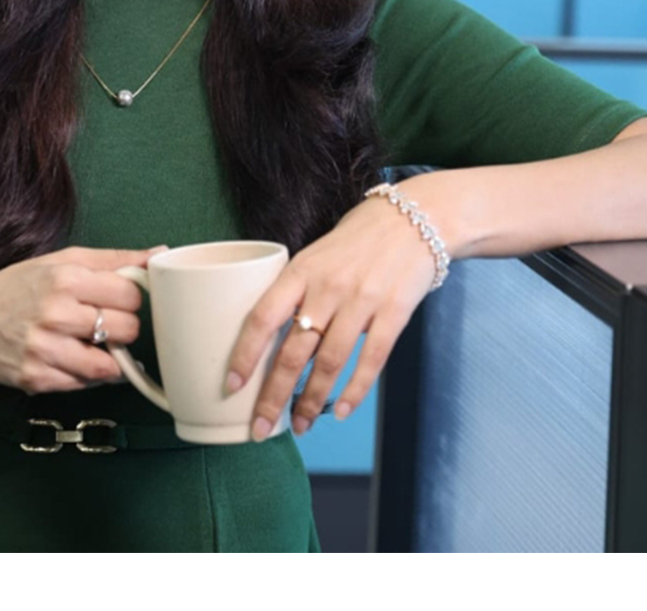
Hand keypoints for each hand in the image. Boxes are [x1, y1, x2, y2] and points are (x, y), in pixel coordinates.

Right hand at [0, 245, 159, 394]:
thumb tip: (159, 254)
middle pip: (127, 330)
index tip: (117, 300)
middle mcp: (56, 314)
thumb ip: (113, 259)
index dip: (129, 299)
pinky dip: (86, 375)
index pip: (131, 295)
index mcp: (66, 278)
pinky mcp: (37, 379)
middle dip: (122, 328)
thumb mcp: (62, 261)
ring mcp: (46, 349)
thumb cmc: (18, 287)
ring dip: (108, 357)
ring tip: (91, 344)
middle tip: (103, 323)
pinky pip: (85, 385)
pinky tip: (71, 358)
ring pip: (110, 366)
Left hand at [226, 191, 440, 440]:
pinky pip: (372, 359)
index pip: (262, 317)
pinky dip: (355, 391)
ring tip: (300, 425)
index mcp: (300, 271)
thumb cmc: (357, 241)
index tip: (231, 385)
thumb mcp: (316, 256)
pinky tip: (342, 410)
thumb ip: (296, 292)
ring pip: (330, 362)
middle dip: (274, 395)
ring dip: (311, 400)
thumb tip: (270, 339)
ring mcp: (362, 301)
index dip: (245, 354)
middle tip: (259, 427)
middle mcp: (328, 287)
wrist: (414, 219)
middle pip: (294, 351)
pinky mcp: (394, 313)